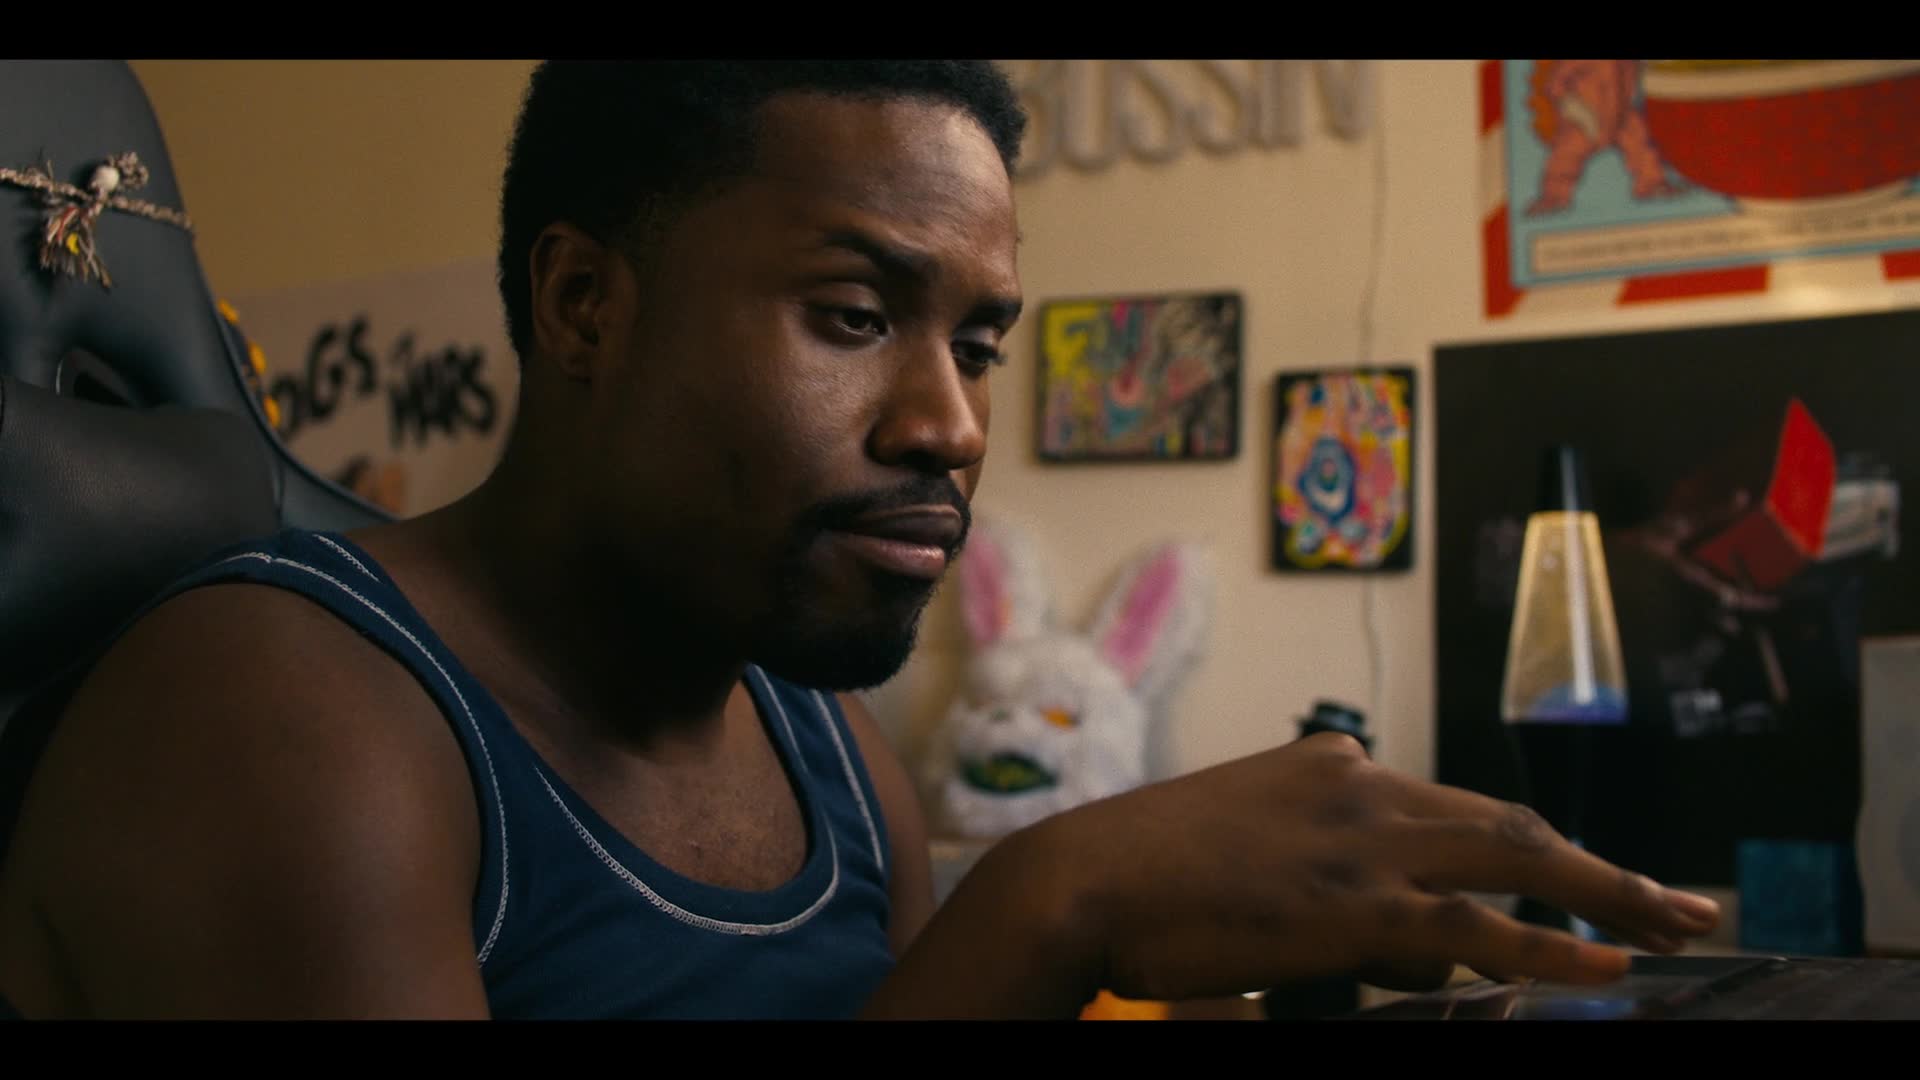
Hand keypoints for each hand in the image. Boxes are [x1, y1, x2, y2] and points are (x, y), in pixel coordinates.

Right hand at [1035, 732, 1720, 1001]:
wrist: (1080, 879)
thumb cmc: (1143, 875)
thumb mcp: (1247, 851)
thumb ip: (1326, 874)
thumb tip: (1401, 937)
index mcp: (1334, 769)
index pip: (1456, 807)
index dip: (1530, 849)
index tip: (1584, 880)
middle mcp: (1361, 788)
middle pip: (1508, 822)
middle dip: (1601, 866)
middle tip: (1678, 902)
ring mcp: (1361, 844)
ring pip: (1514, 859)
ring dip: (1608, 894)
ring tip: (1678, 926)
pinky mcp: (1352, 904)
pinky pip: (1477, 926)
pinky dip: (1551, 945)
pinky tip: (1607, 965)